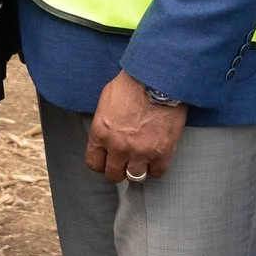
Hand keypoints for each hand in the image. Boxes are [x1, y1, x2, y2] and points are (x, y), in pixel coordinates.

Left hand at [86, 70, 187, 184]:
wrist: (158, 78)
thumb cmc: (132, 83)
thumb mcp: (106, 99)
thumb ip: (104, 122)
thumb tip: (106, 133)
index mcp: (101, 132)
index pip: (94, 163)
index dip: (101, 163)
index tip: (108, 160)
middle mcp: (118, 146)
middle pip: (113, 175)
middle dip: (119, 169)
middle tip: (126, 161)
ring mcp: (140, 151)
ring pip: (135, 177)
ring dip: (138, 169)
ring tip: (142, 160)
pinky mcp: (162, 152)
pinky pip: (158, 172)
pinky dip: (157, 167)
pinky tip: (157, 157)